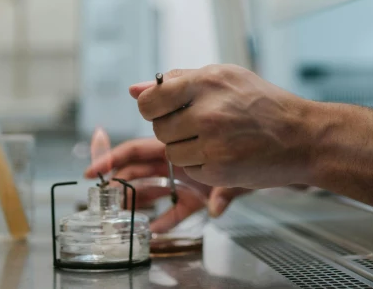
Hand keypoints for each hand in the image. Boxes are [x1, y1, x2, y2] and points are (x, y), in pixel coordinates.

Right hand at [84, 138, 248, 230]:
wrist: (279, 153)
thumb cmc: (258, 144)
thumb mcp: (240, 160)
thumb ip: (226, 186)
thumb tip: (217, 211)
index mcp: (180, 141)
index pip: (139, 148)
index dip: (114, 158)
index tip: (93, 171)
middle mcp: (180, 159)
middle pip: (140, 170)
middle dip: (120, 183)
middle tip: (103, 199)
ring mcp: (187, 177)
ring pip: (153, 190)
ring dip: (137, 202)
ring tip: (121, 217)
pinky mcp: (198, 195)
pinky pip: (175, 210)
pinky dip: (164, 221)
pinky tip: (153, 232)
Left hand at [131, 65, 320, 189]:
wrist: (303, 136)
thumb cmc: (266, 104)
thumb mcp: (227, 77)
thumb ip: (179, 80)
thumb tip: (135, 89)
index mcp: (206, 82)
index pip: (150, 100)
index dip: (154, 107)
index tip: (168, 110)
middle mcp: (207, 111)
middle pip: (159, 128)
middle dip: (174, 129)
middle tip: (203, 125)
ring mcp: (213, 142)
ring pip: (172, 151)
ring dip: (187, 149)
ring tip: (217, 140)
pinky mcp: (219, 169)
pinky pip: (189, 170)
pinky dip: (202, 165)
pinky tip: (225, 154)